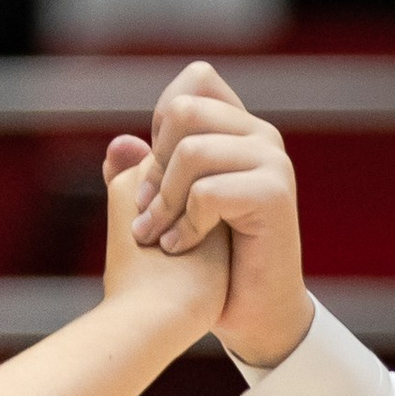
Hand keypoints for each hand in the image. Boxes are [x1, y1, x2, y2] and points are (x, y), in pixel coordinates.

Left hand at [106, 63, 312, 369]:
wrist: (251, 315)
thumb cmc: (209, 266)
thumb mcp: (169, 212)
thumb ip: (144, 176)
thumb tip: (119, 143)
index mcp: (238, 131)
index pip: (196, 80)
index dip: (161, 122)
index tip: (155, 177)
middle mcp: (260, 136)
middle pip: (183, 112)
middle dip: (155, 166)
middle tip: (149, 213)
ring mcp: (272, 161)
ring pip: (190, 151)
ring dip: (164, 202)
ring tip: (159, 236)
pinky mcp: (274, 193)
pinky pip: (207, 192)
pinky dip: (184, 226)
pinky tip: (180, 248)